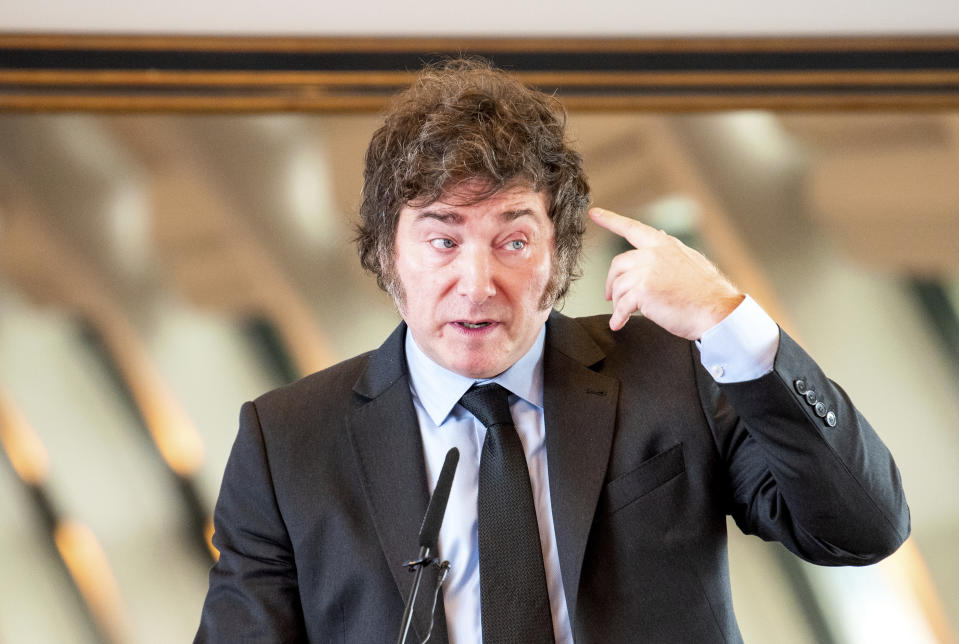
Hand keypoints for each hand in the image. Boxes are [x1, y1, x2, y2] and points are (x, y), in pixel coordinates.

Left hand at [589, 207, 743, 338]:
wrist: (717, 311)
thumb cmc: (706, 292)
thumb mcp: (690, 260)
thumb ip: (670, 248)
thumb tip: (660, 233)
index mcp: (664, 244)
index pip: (632, 228)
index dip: (610, 220)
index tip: (595, 213)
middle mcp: (653, 253)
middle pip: (617, 264)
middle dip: (611, 282)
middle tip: (610, 297)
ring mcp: (647, 271)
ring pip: (618, 286)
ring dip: (618, 303)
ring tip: (623, 314)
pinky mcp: (643, 291)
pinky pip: (621, 305)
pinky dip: (618, 317)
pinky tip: (618, 324)